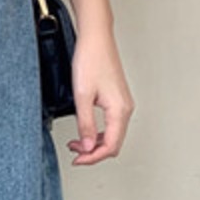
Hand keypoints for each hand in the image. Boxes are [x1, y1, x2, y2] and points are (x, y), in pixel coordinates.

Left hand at [65, 26, 134, 166]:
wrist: (96, 39)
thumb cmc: (90, 60)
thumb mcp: (82, 96)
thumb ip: (85, 124)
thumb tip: (88, 146)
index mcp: (119, 110)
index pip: (111, 146)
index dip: (93, 157)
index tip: (77, 160)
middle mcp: (125, 108)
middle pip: (114, 143)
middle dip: (94, 153)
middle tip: (75, 154)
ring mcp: (123, 104)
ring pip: (113, 135)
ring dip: (95, 143)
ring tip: (76, 144)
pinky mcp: (117, 99)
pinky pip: (111, 124)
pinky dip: (98, 132)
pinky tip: (85, 131)